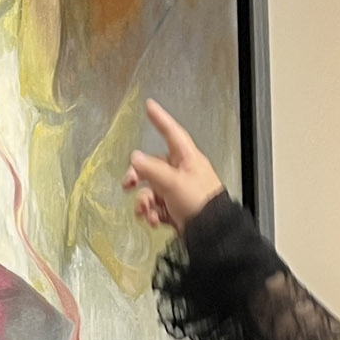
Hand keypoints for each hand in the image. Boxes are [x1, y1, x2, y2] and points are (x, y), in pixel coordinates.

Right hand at [124, 100, 225, 231]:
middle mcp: (182, 172)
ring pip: (151, 189)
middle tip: (128, 184)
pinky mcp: (175, 209)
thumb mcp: (172, 182)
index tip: (150, 106)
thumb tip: (134, 157)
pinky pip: (156, 205)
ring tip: (146, 211)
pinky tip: (154, 220)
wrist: (211, 233)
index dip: (160, 119)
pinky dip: (152, 213)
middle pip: (152, 166)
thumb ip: (151, 169)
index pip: (172, 133)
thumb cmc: (199, 202)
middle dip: (139, 177)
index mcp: (187, 159)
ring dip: (144, 201)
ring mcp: (178, 191)